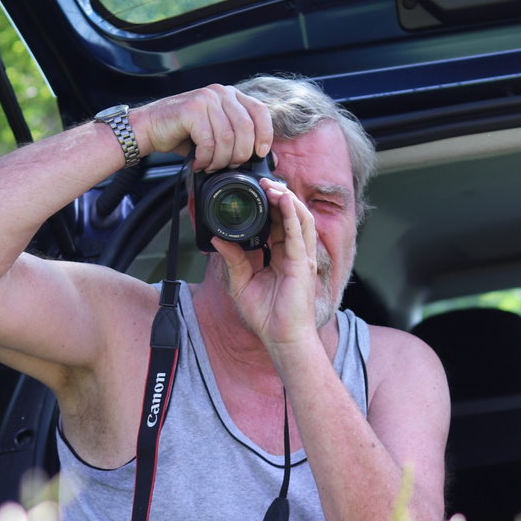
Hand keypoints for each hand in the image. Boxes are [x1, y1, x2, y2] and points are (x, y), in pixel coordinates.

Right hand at [127, 85, 272, 171]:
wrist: (149, 128)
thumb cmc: (183, 133)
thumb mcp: (217, 134)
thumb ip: (241, 141)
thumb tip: (270, 157)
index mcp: (231, 96)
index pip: (260, 112)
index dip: (265, 135)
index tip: (259, 153)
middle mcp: (220, 93)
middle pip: (246, 128)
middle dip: (240, 154)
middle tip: (228, 166)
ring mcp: (206, 99)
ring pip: (227, 138)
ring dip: (220, 160)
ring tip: (210, 166)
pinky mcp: (192, 110)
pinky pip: (208, 142)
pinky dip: (205, 159)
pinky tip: (199, 163)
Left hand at [213, 178, 323, 358]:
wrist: (281, 339)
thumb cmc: (267, 316)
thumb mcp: (241, 282)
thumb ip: (233, 258)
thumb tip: (217, 239)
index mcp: (282, 257)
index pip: (279, 223)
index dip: (269, 206)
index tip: (254, 192)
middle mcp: (295, 254)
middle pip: (290, 216)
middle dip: (278, 196)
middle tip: (260, 181)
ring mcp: (302, 258)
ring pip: (299, 218)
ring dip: (286, 199)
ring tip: (271, 185)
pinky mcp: (303, 264)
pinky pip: (299, 233)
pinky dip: (292, 214)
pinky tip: (283, 200)